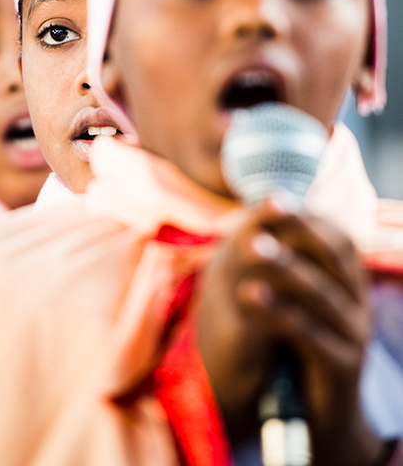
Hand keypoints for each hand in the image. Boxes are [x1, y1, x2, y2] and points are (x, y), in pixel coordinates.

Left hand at [196, 198, 383, 465]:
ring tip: (250, 247)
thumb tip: (259, 208)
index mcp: (348, 280)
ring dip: (284, 267)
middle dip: (299, 230)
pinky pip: (310, 334)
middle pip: (334, 257)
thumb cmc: (298, 343)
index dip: (306, 215)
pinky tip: (250, 293)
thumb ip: (284, 259)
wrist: (316, 411)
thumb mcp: (293, 296)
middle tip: (266, 211)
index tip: (272, 197)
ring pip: (320, 293)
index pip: (335, 237)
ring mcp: (353, 335)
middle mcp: (357, 302)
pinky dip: (278, 311)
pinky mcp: (340, 366)